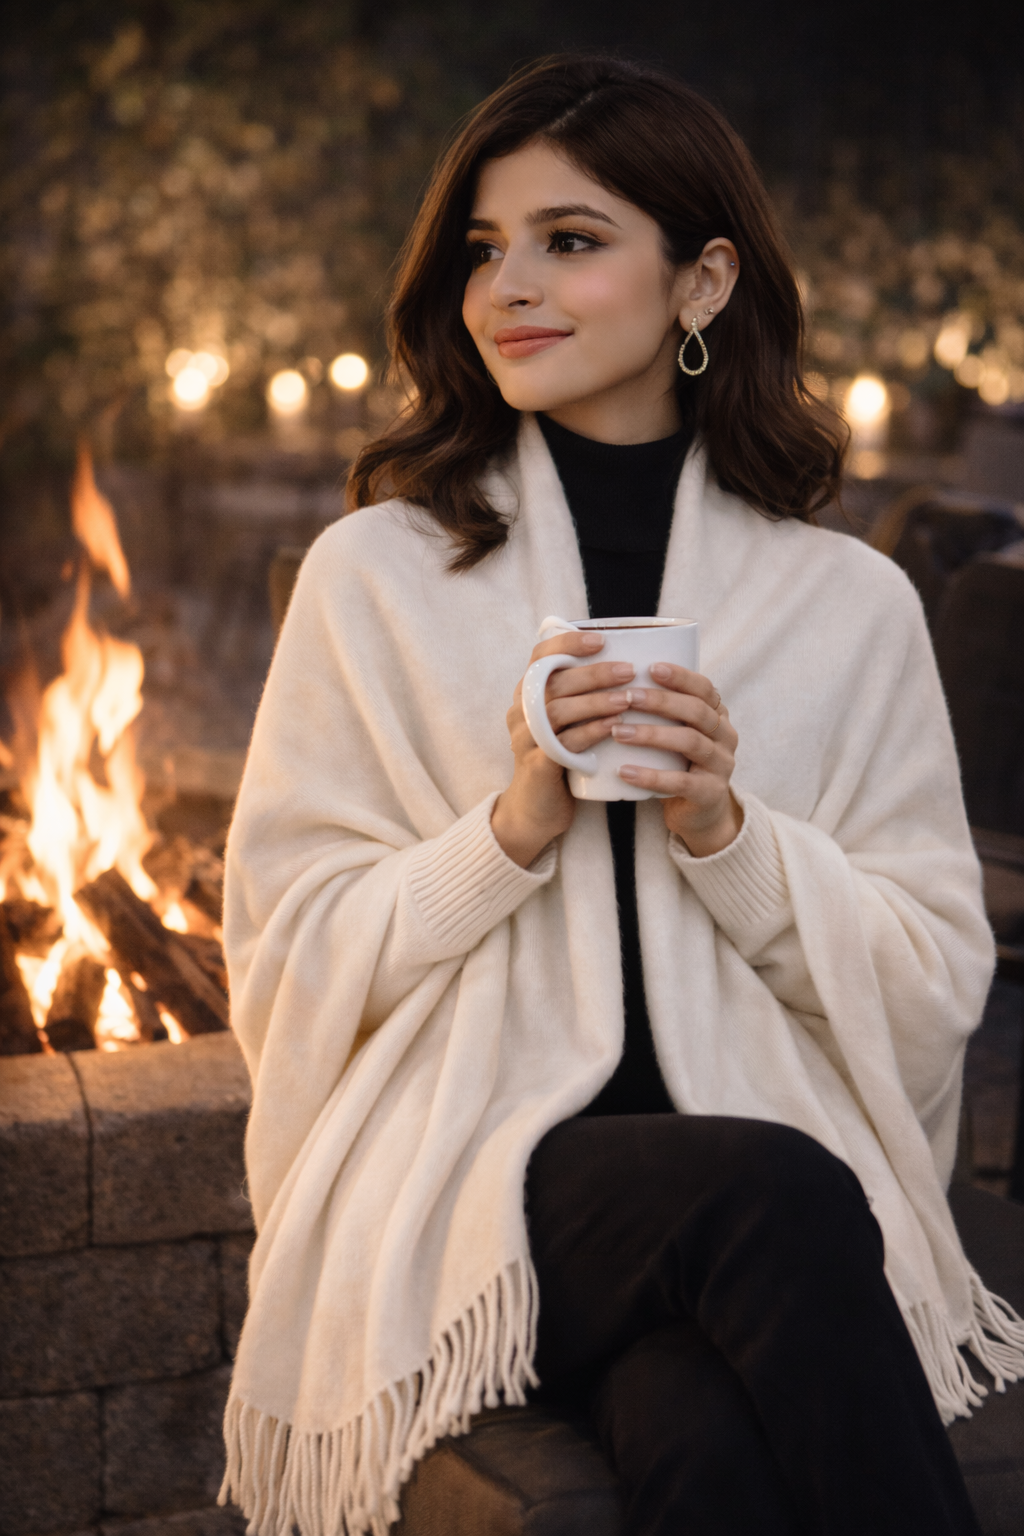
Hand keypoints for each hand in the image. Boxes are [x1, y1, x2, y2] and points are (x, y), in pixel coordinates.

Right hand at [491, 631, 633, 866]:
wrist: (536, 809)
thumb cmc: (561, 757)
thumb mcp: (566, 721)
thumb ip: (582, 694)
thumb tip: (628, 662)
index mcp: (527, 693)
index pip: (540, 655)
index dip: (568, 643)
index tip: (602, 640)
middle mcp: (520, 711)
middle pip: (554, 681)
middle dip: (594, 673)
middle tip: (630, 671)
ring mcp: (525, 738)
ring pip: (559, 710)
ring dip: (597, 701)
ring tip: (628, 698)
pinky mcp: (536, 765)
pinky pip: (564, 743)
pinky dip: (591, 732)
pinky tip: (614, 727)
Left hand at [609, 664, 741, 856]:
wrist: (698, 814)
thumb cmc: (678, 764)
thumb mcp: (676, 733)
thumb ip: (663, 711)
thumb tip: (617, 679)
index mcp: (718, 716)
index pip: (705, 688)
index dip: (681, 676)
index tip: (651, 667)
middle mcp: (726, 737)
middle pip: (697, 711)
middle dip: (661, 701)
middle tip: (627, 698)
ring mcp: (721, 766)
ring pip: (690, 742)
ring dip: (651, 735)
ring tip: (618, 731)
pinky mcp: (710, 793)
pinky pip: (681, 782)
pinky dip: (651, 776)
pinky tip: (624, 771)